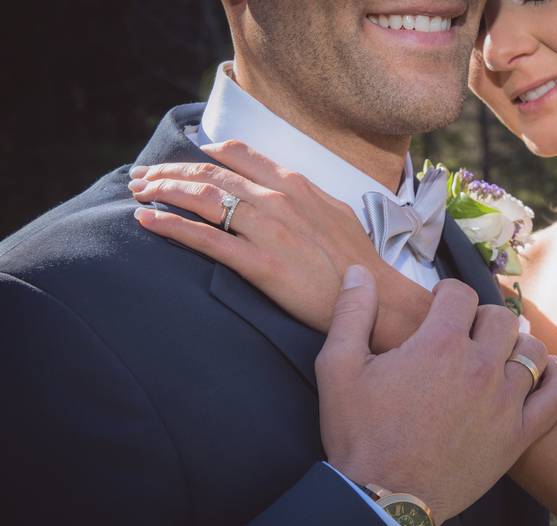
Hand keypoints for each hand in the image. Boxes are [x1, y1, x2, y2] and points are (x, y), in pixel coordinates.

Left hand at [128, 140, 385, 332]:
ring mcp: (269, 231)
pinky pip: (206, 238)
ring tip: (137, 192)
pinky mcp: (261, 264)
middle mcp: (278, 200)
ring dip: (163, 191)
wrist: (375, 298)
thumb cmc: (357, 261)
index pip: (237, 155)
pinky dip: (171, 226)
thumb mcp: (335, 212)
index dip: (202, 153)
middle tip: (143, 176)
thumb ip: (303, 196)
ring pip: (202, 198)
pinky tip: (146, 221)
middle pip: (210, 173)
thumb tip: (281, 187)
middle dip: (170, 170)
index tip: (180, 160)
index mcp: (296, 185)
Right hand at [317, 265, 556, 525]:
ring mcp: (505, 402)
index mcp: (439, 344)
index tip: (437, 308)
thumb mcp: (339, 368)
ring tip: (496, 357)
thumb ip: (351, 313)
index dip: (446, 295)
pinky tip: (541, 376)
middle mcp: (480, 366)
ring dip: (515, 347)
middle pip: (500, 318)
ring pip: (532, 352)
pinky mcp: (519, 436)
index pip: (461, 293)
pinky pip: (555, 397)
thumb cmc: (359, 435)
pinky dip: (554, 379)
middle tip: (463, 335)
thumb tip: (358, 271)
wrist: (385, 499)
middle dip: (481, 318)